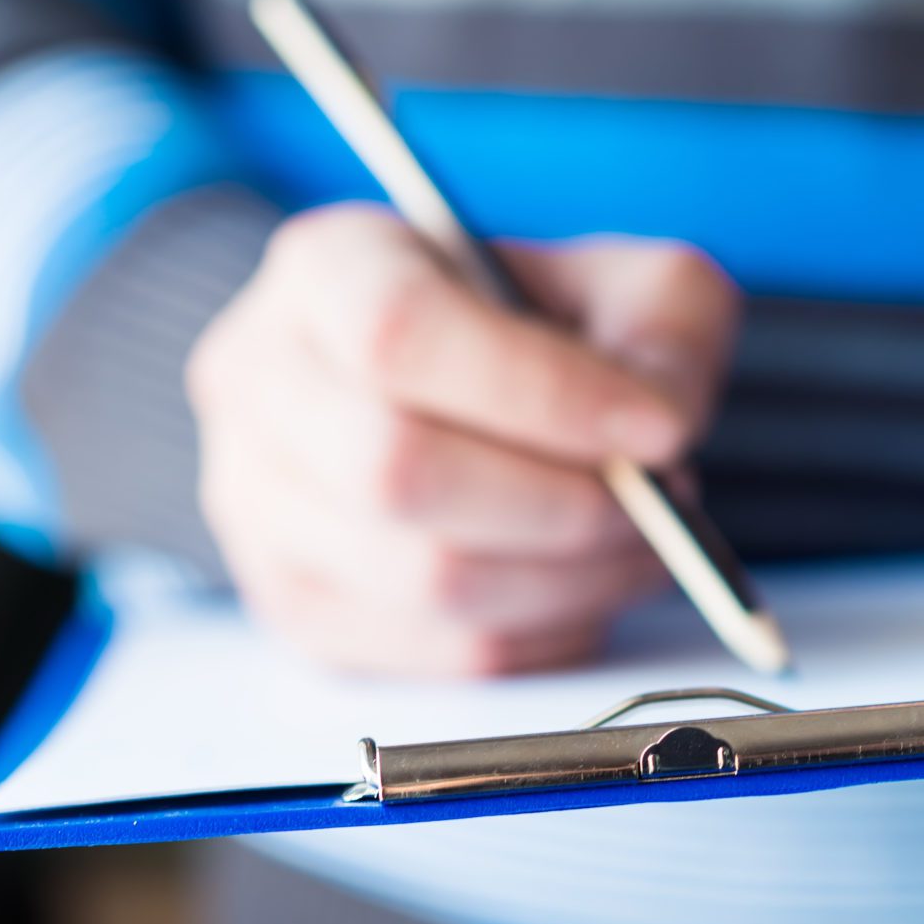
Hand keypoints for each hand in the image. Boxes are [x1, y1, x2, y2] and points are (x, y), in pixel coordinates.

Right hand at [185, 204, 738, 675]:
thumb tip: (657, 424)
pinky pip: (441, 653)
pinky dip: (546, 633)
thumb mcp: (625, 282)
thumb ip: (661, 332)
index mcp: (327, 270)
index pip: (400, 334)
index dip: (539, 393)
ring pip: (424, 581)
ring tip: (644, 539)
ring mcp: (262, 508)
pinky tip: (587, 583)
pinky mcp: (303, 609)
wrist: (471, 392)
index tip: (660, 428)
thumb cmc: (541, 328)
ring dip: (571, 577)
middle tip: (662, 498)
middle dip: (565, 503)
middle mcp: (262, 384)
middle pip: (395, 473)